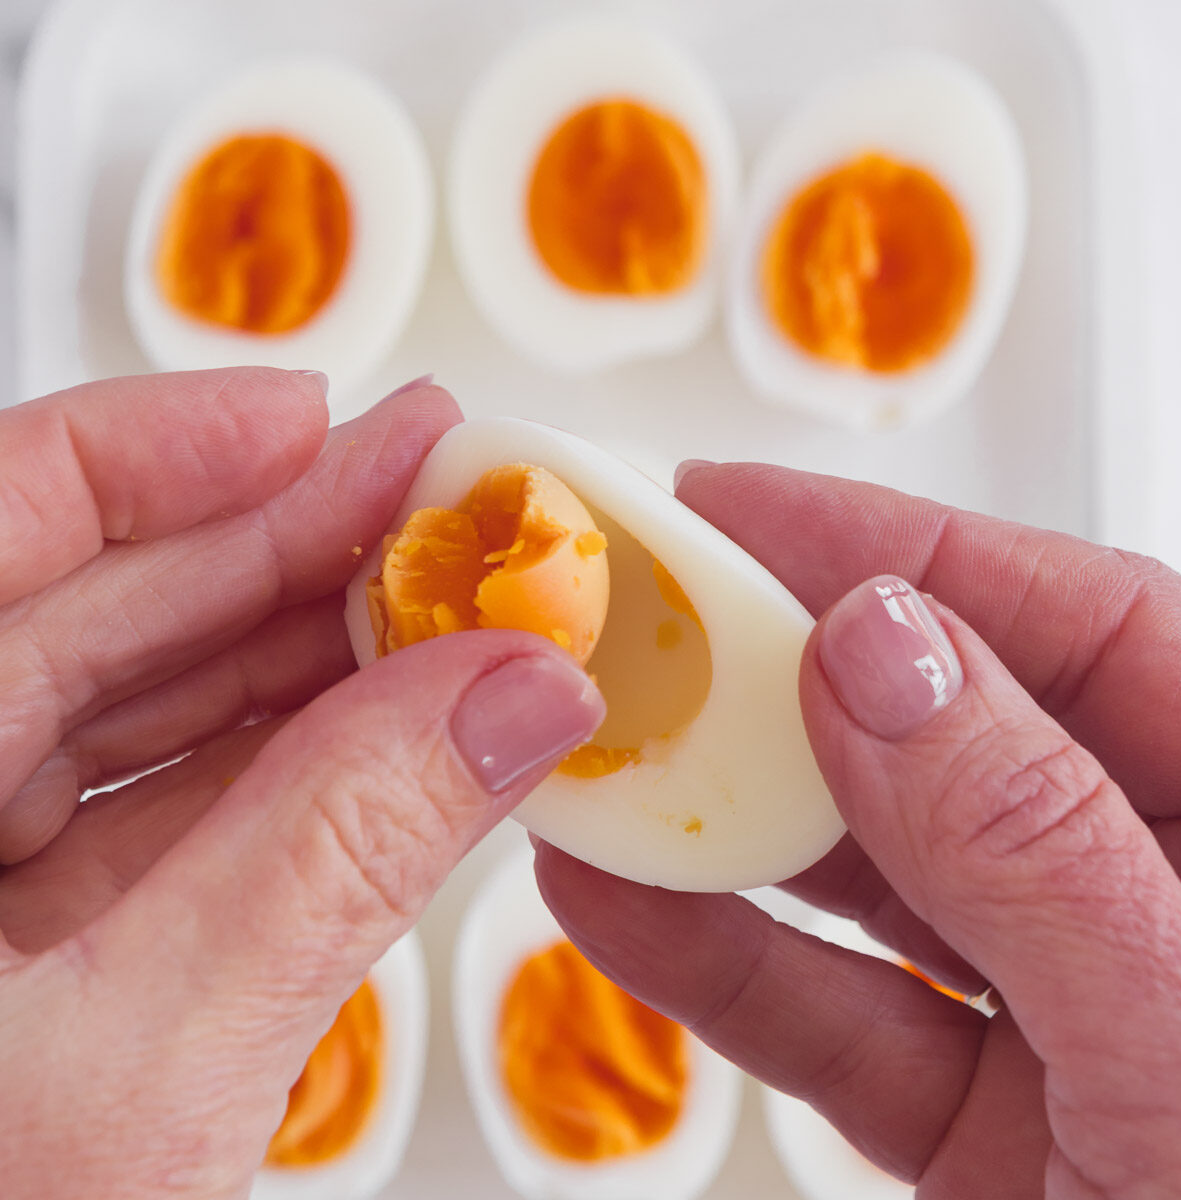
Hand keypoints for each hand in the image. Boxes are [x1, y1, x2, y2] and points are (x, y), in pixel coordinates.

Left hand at [0, 369, 603, 1197]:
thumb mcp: (144, 1075)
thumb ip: (341, 854)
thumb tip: (515, 701)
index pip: (7, 524)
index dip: (173, 444)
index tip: (333, 416)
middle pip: (99, 605)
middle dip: (291, 541)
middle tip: (444, 493)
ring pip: (147, 706)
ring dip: (313, 653)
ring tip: (453, 600)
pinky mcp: (31, 948)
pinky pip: (169, 810)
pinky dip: (292, 767)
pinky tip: (399, 726)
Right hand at [534, 463, 1180, 1198]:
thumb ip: (1037, 844)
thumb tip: (886, 649)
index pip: (1082, 626)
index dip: (899, 550)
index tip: (739, 508)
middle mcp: (1172, 904)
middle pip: (953, 732)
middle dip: (782, 675)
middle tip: (636, 621)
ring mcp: (1075, 1011)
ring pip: (877, 871)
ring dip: (726, 816)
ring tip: (593, 752)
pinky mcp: (992, 1122)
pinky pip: (838, 1011)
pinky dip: (721, 960)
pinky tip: (614, 897)